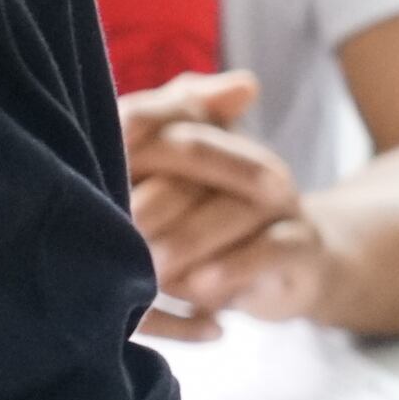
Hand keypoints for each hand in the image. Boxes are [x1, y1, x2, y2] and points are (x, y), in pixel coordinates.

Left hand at [119, 70, 328, 333]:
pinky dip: (234, 268)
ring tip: (149, 268)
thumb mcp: (170, 195)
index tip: (98, 158)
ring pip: (230, 207)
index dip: (134, 130)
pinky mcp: (300, 244)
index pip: (170, 114)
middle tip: (114, 230)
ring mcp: (279, 201)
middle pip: (194, 155)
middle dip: (149, 195)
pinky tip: (201, 285)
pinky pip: (269, 249)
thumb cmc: (210, 225)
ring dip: (186, 240)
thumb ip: (138, 159)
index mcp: (211, 134)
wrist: (292, 264)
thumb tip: (115, 131)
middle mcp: (248, 157)